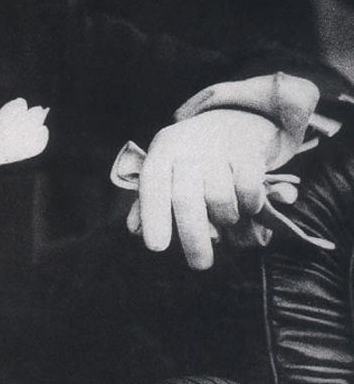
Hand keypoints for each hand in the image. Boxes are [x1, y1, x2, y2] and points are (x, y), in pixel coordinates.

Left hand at [134, 109, 280, 269]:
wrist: (235, 117)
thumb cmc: (193, 154)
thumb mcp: (167, 167)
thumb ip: (151, 199)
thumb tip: (134, 229)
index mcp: (162, 152)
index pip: (152, 184)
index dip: (152, 216)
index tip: (156, 247)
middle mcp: (187, 148)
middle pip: (186, 198)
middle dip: (193, 237)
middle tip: (200, 266)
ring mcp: (218, 147)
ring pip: (219, 198)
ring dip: (226, 219)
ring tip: (228, 219)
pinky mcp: (248, 151)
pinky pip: (248, 190)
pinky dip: (250, 204)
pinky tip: (249, 205)